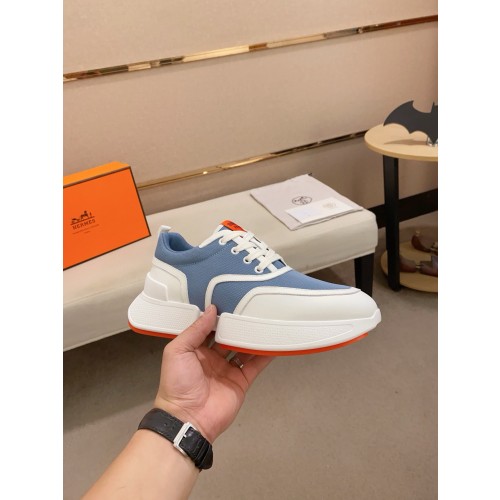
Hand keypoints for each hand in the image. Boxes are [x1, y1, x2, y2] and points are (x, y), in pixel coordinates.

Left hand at [154, 305, 273, 442]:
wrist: (187, 419)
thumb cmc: (178, 382)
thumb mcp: (178, 351)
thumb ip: (195, 330)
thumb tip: (211, 309)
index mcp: (195, 350)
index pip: (209, 328)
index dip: (218, 315)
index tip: (230, 299)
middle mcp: (212, 358)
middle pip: (229, 337)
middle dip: (238, 325)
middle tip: (251, 306)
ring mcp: (228, 370)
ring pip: (244, 349)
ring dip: (252, 338)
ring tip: (265, 320)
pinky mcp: (241, 381)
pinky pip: (255, 365)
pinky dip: (264, 355)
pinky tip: (274, 342)